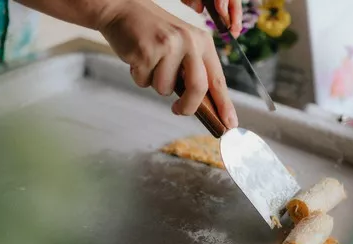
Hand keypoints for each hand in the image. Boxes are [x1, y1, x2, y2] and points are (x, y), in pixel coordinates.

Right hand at [99, 0, 237, 127]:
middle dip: (188, 106)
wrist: (123, 10)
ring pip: (165, 89)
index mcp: (203, 42)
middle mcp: (189, 42)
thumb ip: (193, 71)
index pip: (217, 79)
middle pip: (198, 88)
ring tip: (150, 63)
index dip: (224, 104)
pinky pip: (144, 82)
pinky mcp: (146, 51)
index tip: (229, 123)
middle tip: (178, 110)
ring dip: (155, 83)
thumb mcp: (182, 46)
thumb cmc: (154, 34)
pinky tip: (138, 58)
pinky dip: (139, 76)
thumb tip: (203, 106)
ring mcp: (168, 45)